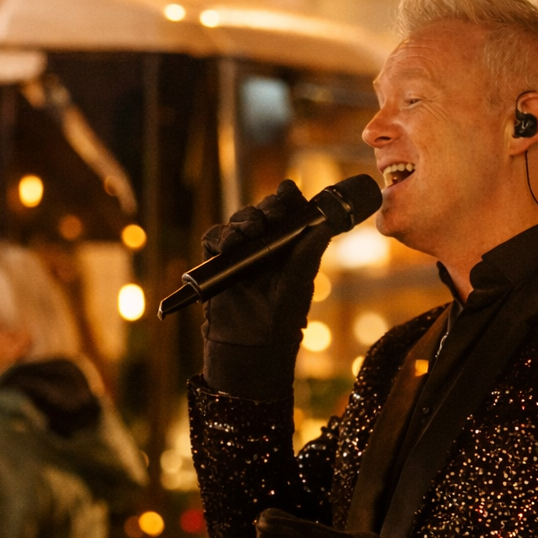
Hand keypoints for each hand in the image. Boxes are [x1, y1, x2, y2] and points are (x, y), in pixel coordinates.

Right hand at [201, 180, 328, 349]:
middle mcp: (264, 247)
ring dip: (244, 219)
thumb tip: (324, 225)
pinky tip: (230, 242)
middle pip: (262, 212)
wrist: (252, 347)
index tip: (289, 190)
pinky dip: (220, 235)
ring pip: (238, 222)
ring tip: (251, 229)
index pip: (287, 213)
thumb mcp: (299, 284)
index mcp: (287, 248)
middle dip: (267, 207)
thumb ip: (308, 255)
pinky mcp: (217, 264)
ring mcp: (240, 254)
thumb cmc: (281, 320)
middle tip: (273, 214)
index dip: (287, 199)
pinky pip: (214, 239)